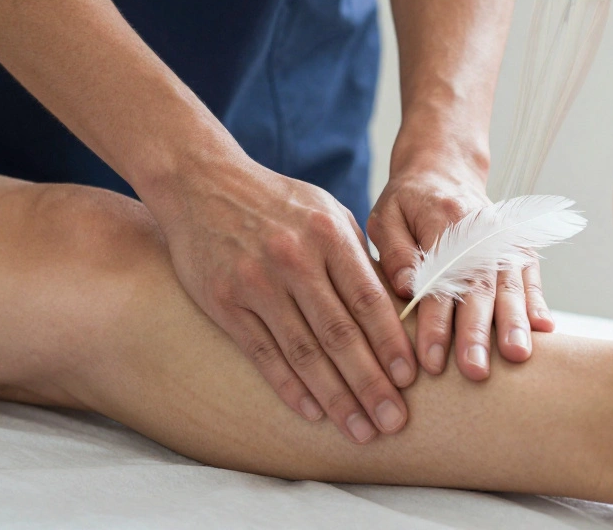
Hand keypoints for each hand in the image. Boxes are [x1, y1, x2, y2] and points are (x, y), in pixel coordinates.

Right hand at [146, 151, 416, 443]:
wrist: (201, 182)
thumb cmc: (276, 202)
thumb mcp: (325, 212)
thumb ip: (357, 256)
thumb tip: (399, 305)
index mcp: (328, 234)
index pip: (368, 299)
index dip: (391, 343)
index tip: (411, 379)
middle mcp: (294, 259)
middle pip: (341, 334)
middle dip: (371, 383)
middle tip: (394, 421)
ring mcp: (256, 282)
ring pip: (304, 352)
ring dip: (335, 397)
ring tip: (359, 430)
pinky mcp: (224, 301)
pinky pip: (263, 353)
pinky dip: (289, 386)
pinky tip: (313, 412)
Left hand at [367, 166, 553, 380]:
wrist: (444, 169)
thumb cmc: (408, 202)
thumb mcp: (386, 217)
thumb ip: (395, 252)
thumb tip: (409, 288)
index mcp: (442, 220)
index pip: (439, 280)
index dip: (436, 322)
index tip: (432, 359)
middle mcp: (479, 231)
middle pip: (479, 286)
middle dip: (478, 331)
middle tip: (475, 370)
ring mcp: (503, 239)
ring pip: (510, 284)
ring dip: (514, 322)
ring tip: (517, 356)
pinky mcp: (518, 247)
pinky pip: (531, 276)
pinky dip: (538, 303)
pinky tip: (544, 331)